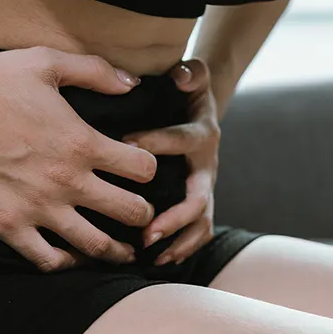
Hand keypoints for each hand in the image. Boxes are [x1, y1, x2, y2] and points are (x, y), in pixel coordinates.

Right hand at [0, 46, 158, 271]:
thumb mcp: (46, 62)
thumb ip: (94, 71)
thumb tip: (132, 83)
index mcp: (83, 142)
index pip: (143, 168)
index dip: (148, 170)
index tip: (141, 172)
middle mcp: (69, 181)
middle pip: (131, 212)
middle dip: (142, 216)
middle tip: (141, 218)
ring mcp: (40, 209)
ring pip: (96, 245)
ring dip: (116, 251)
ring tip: (122, 253)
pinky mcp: (9, 227)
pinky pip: (48, 261)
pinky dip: (67, 264)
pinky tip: (71, 259)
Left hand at [122, 58, 219, 265]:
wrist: (203, 112)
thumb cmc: (188, 93)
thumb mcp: (194, 76)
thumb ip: (191, 73)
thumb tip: (181, 74)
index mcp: (203, 133)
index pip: (183, 140)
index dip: (156, 143)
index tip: (124, 146)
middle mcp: (208, 165)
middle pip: (199, 197)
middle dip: (175, 217)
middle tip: (147, 231)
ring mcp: (205, 188)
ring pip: (202, 223)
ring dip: (178, 241)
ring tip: (152, 255)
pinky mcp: (199, 204)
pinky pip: (197, 233)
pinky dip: (180, 249)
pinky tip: (156, 260)